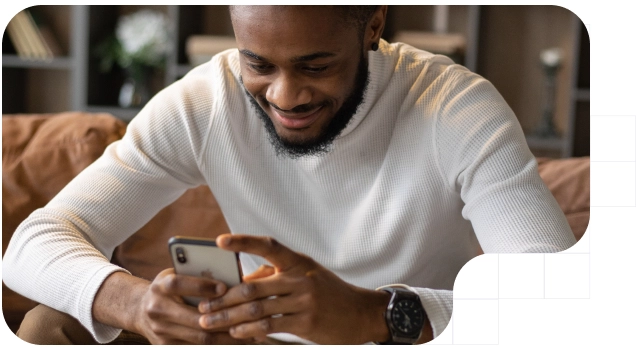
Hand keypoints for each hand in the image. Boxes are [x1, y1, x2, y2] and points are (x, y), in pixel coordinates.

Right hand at [132, 268, 254, 343]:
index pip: (178, 284)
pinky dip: (219, 345)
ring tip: (252, 334)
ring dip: (227, 337)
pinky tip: (238, 342)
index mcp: (160, 286)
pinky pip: (197, 348)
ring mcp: (161, 332)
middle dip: (223, 318)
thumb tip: (231, 275)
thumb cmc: (168, 287)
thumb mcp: (177, 274)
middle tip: (248, 316)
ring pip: (200, 338)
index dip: (201, 286)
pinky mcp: (166, 346)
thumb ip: (197, 274)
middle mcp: (157, 309)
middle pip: (194, 318)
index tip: (224, 287)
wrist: (139, 309)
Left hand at [197, 234, 391, 343]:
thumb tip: (242, 282)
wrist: (359, 313)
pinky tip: (235, 332)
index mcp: (297, 261)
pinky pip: (270, 326)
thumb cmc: (327, 292)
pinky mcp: (306, 323)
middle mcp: (300, 278)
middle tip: (204, 307)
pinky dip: (249, 329)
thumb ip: (275, 275)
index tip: (220, 241)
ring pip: (257, 309)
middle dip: (223, 299)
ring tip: (210, 322)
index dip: (243, 241)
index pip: (268, 245)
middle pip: (252, 288)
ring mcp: (304, 301)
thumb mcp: (305, 275)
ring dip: (229, 317)